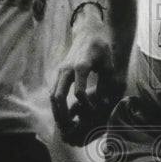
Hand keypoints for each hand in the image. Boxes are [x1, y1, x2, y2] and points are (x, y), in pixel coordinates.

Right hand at [50, 22, 120, 145]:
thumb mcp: (108, 64)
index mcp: (81, 66)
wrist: (88, 32)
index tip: (94, 113)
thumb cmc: (101, 48)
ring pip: (52, 95)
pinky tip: (62, 115)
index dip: (86, 106)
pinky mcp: (59, 72)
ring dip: (56, 111)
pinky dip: (56, 104)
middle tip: (69, 128)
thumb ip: (105, 84)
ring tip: (63, 126)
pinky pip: (53, 91)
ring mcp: (60, 70)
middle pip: (58, 96)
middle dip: (63, 114)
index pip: (79, 92)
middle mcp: (67, 69)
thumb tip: (104, 103)